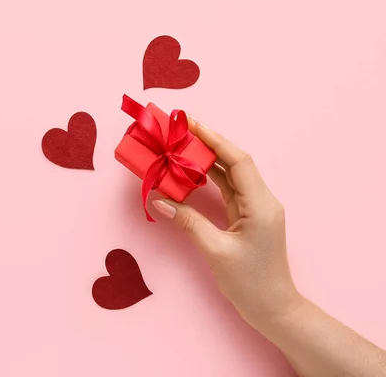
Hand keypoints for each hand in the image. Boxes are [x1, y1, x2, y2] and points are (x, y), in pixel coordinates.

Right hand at [152, 117, 303, 325]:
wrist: (273, 308)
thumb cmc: (250, 283)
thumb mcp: (215, 251)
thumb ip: (188, 221)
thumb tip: (160, 200)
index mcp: (260, 204)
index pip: (237, 161)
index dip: (214, 139)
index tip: (190, 124)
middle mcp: (262, 200)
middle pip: (234, 162)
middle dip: (208, 144)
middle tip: (180, 132)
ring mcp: (256, 208)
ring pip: (231, 174)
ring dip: (207, 160)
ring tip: (182, 147)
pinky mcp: (249, 216)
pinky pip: (228, 190)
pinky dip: (210, 179)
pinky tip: (192, 172)